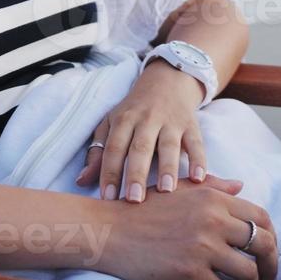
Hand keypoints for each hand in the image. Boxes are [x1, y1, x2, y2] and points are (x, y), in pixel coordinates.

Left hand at [77, 60, 208, 201]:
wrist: (167, 79)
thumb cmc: (134, 110)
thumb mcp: (112, 123)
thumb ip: (98, 152)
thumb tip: (81, 181)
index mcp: (124, 119)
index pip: (114, 148)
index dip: (110, 172)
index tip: (107, 198)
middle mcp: (147, 119)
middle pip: (140, 147)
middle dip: (136, 173)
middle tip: (134, 200)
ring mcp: (171, 121)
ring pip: (169, 145)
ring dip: (168, 167)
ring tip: (166, 190)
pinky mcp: (191, 124)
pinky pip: (196, 143)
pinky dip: (199, 160)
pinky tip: (198, 179)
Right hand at [97, 172, 278, 279]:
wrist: (110, 230)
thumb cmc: (143, 209)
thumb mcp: (179, 189)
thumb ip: (213, 186)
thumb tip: (241, 186)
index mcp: (213, 197)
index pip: (261, 217)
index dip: (272, 237)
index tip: (268, 250)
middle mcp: (213, 219)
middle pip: (263, 244)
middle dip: (271, 265)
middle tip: (267, 278)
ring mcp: (202, 247)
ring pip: (248, 273)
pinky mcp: (190, 273)